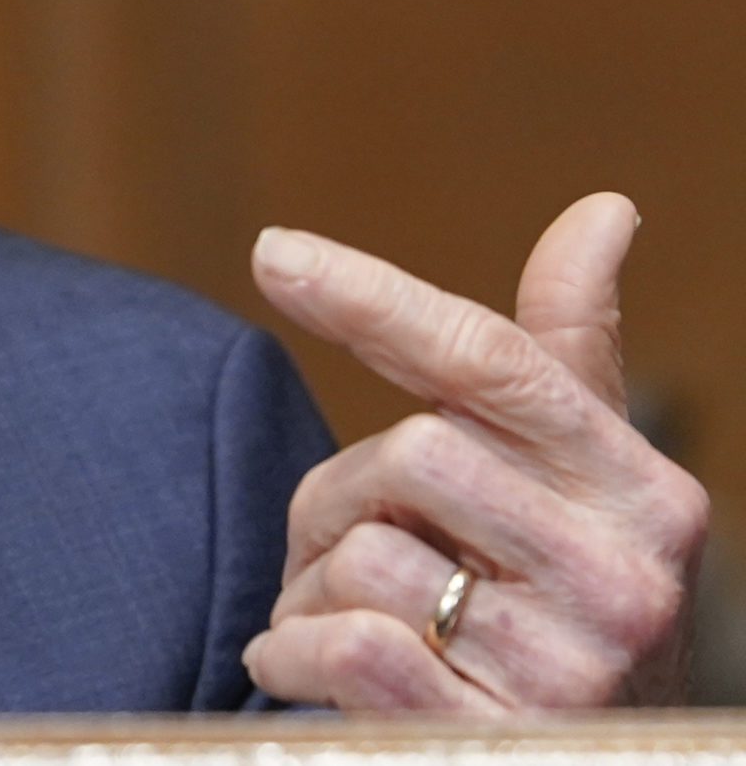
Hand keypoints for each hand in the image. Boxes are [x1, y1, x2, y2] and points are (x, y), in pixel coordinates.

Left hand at [243, 193, 708, 709]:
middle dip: (337, 495)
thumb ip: (564, 355)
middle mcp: (627, 577)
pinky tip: (305, 665)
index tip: (275, 252)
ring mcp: (572, 669)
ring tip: (344, 620)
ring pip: (365, 554)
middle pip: (406, 454)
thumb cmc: (554, 611)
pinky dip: (293, 650)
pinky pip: (349, 646)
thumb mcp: (578, 487)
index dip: (376, 298)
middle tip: (339, 547)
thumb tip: (604, 208)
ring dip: (309, 586)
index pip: (492, 363)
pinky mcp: (498, 740)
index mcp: (644, 492)